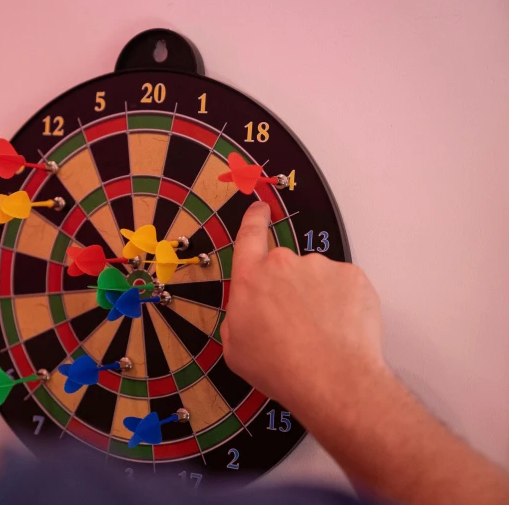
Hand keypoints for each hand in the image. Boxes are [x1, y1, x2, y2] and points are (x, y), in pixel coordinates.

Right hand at [221, 202, 385, 414]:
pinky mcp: (353, 276)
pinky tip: (341, 330)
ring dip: (317, 298)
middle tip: (296, 323)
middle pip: (284, 267)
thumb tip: (248, 311)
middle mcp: (283, 263)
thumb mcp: (235, 349)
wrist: (331, 380)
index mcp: (250, 279)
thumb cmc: (278, 368)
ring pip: (316, 278)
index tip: (260, 209)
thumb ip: (238, 318)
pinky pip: (344, 286)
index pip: (249, 236)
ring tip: (321, 334)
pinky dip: (343, 304)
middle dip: (289, 288)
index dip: (254, 219)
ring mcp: (321, 267)